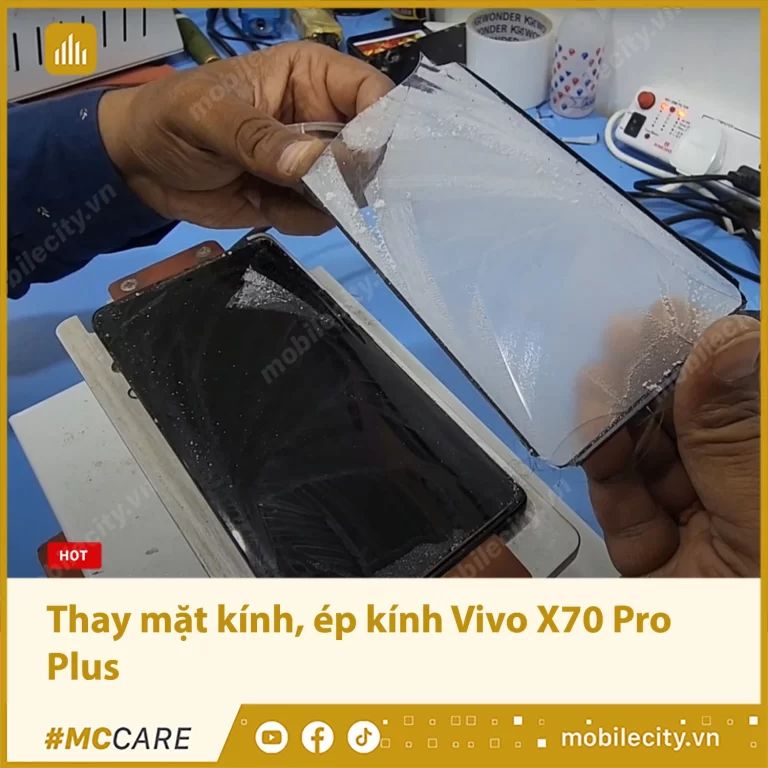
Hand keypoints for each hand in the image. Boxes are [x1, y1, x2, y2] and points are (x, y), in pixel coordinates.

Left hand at [97, 42, 392, 234]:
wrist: (140, 166)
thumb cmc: (170, 118)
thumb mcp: (208, 117)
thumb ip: (258, 137)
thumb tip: (310, 163)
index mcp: (311, 77)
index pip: (372, 95)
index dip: (378, 127)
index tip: (355, 160)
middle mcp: (322, 120)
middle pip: (372, 151)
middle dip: (347, 175)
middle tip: (308, 185)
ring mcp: (312, 165)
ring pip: (350, 192)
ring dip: (317, 202)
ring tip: (269, 191)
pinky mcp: (298, 200)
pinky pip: (321, 218)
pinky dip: (296, 220)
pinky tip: (262, 204)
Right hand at [581, 310, 759, 576]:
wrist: (741, 758)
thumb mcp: (765, 516)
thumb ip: (738, 437)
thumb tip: (725, 338)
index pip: (752, 399)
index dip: (718, 356)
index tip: (674, 316)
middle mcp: (747, 502)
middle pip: (702, 428)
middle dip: (659, 382)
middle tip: (622, 334)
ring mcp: (704, 536)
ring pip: (659, 463)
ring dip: (622, 419)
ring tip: (596, 376)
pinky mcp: (655, 566)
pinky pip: (627, 509)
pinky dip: (605, 470)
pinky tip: (592, 431)